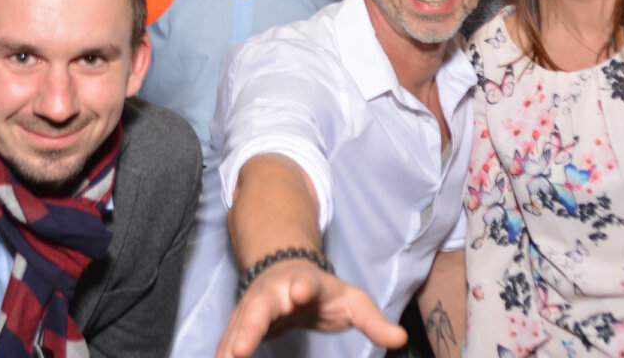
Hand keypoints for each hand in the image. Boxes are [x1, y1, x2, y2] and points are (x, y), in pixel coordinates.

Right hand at [216, 261, 406, 357]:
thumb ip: (373, 321)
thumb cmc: (320, 291)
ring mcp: (251, 307)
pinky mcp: (239, 324)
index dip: (301, 286)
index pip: (303, 283)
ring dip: (228, 348)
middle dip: (249, 327)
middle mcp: (272, 293)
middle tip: (241, 349)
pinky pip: (227, 341)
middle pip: (259, 308)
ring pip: (236, 327)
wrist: (285, 273)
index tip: (299, 292)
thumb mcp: (352, 301)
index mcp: (303, 283)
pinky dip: (222, 354)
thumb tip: (401, 339)